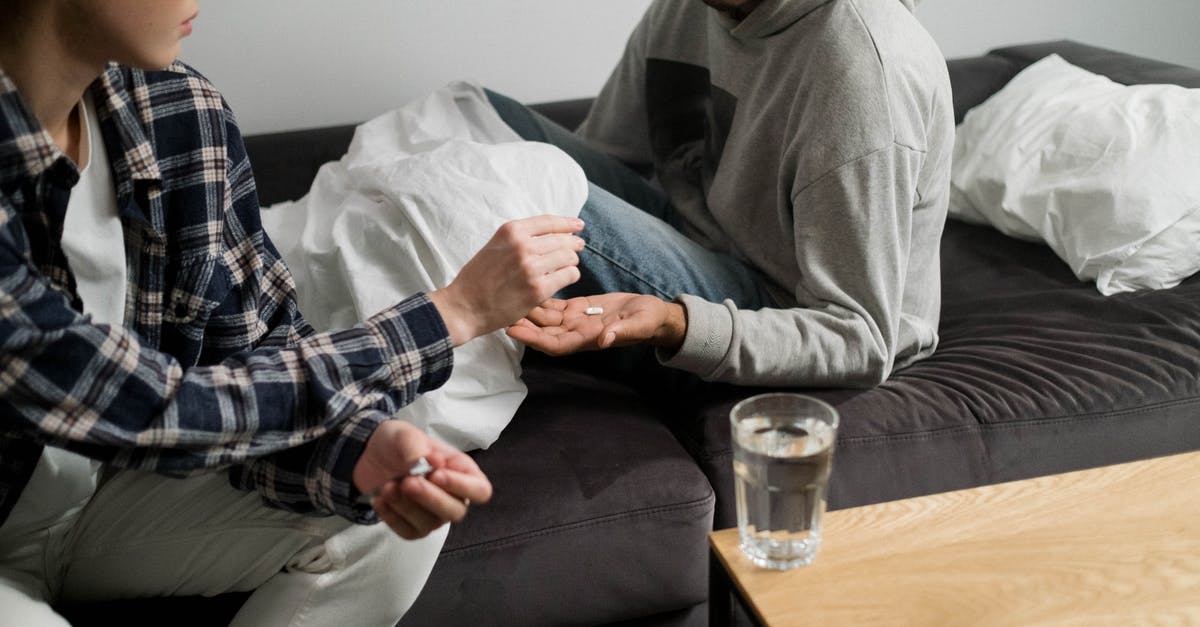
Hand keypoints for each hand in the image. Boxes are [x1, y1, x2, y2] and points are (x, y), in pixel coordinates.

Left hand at [353, 420, 492, 538]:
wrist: (369, 454)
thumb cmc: (398, 443)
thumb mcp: (405, 435)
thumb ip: (418, 446)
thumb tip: (430, 462)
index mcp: (461, 471)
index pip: (480, 490)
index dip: (462, 487)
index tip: (436, 475)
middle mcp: (453, 496)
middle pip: (456, 512)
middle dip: (430, 498)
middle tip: (407, 481)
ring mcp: (434, 515)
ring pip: (430, 524)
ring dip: (406, 506)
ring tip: (388, 486)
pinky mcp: (413, 526)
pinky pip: (409, 532)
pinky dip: (392, 518)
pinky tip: (380, 500)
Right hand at [430, 215, 584, 345]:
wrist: (465, 306)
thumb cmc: (478, 279)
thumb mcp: (495, 246)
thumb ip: (519, 239)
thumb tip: (551, 234)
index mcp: (511, 231)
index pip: (548, 222)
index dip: (567, 223)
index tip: (578, 225)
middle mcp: (522, 246)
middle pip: (562, 240)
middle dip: (573, 245)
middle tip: (578, 248)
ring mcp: (531, 267)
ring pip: (568, 257)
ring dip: (571, 262)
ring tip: (567, 266)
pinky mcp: (538, 289)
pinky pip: (568, 276)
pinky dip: (569, 276)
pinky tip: (564, 278)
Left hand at [506, 293, 686, 355]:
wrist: (654, 314)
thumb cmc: (648, 322)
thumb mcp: (637, 325)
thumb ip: (620, 332)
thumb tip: (604, 340)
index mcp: (588, 339)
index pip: (554, 344)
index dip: (533, 339)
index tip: (513, 330)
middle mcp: (576, 332)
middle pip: (543, 332)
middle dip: (522, 324)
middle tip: (500, 311)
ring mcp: (575, 321)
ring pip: (545, 318)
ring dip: (527, 310)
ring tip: (507, 297)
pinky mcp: (578, 308)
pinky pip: (554, 305)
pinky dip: (540, 298)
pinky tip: (526, 287)